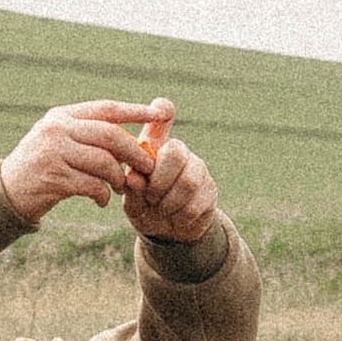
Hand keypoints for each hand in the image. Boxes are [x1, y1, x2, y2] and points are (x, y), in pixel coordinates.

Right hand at [0, 101, 168, 223]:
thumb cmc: (40, 168)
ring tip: (120, 188)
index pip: (106, 109)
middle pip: (109, 135)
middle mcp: (56, 129)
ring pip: (104, 162)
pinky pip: (93, 185)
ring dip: (119, 178)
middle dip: (134, 152)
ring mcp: (53, 152)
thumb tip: (129, 138)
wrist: (6, 193)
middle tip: (149, 166)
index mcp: (61, 116)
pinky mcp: (54, 178)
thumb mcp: (57, 141)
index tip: (159, 114)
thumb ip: (87, 135)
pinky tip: (102, 200)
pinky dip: (103, 195)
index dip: (135, 111)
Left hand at [126, 113, 219, 243]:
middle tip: (150, 196)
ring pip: (188, 181)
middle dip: (159, 180)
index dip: (163, 109)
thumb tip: (133, 177)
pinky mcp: (210, 189)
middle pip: (175, 152)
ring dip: (169, 202)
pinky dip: (180, 215)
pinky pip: (197, 202)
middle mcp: (179, 151)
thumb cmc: (143, 205)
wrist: (166, 231)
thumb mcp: (131, 197)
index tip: (161, 109)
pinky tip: (175, 217)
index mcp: (155, 145)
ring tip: (160, 209)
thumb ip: (131, 187)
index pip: (163, 114)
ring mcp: (198, 169)